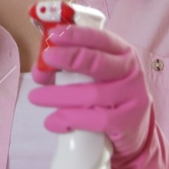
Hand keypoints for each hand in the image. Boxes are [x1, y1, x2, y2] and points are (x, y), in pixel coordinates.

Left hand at [28, 24, 168, 168]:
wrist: (133, 132)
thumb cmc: (107, 97)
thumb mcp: (97, 76)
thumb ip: (73, 67)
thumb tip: (40, 68)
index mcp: (123, 54)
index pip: (100, 38)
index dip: (76, 35)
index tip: (53, 37)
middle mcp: (131, 72)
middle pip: (97, 62)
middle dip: (68, 58)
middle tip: (45, 60)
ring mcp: (132, 97)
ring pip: (91, 94)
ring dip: (59, 95)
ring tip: (36, 98)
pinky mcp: (126, 121)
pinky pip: (94, 119)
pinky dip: (69, 119)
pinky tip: (53, 122)